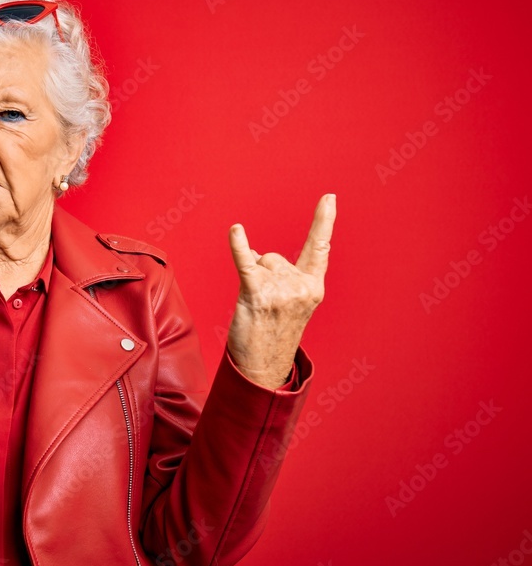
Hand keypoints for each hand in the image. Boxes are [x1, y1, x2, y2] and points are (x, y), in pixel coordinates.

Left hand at [226, 194, 335, 387]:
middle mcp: (301, 287)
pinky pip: (246, 262)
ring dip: (252, 279)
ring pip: (259, 261)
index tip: (329, 198)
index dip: (323, 221)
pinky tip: (236, 230)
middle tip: (265, 307)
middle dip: (264, 274)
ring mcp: (281, 291)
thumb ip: (281, 276)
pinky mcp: (257, 294)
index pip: (319, 248)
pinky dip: (238, 245)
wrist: (262, 368)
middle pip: (273, 256)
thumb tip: (255, 251)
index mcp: (313, 288)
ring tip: (255, 308)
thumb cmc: (273, 334)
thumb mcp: (289, 304)